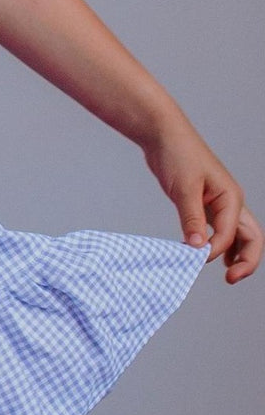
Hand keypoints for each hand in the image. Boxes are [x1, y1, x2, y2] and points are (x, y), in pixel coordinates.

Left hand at [141, 121, 259, 284]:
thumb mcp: (183, 188)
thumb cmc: (177, 154)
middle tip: (232, 279)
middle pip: (250, 236)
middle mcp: (231, 202)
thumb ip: (191, 217)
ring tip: (230, 275)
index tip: (195, 258)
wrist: (163, 135)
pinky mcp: (204, 204)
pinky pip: (219, 229)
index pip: (230, 233)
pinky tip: (210, 256)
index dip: (216, 249)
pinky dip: (220, 244)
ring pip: (237, 234)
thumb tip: (197, 247)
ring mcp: (219, 203)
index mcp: (231, 197)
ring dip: (237, 254)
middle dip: (247, 259)